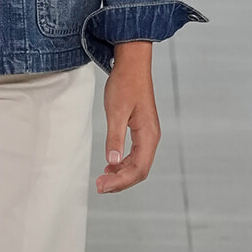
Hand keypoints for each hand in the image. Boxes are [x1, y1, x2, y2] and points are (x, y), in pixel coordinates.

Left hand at [96, 42, 161, 194]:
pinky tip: (111, 164)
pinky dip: (123, 163)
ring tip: (103, 178)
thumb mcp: (116, 112)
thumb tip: (113, 161)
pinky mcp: (142, 130)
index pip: (139, 169)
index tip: (102, 186)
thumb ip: (115, 138)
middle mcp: (152, 137)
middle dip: (120, 181)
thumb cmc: (125, 84)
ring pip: (138, 164)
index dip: (121, 182)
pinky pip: (136, 154)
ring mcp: (148, 134)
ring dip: (121, 174)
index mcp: (149, 135)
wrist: (132, 65)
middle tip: (99, 186)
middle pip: (140, 170)